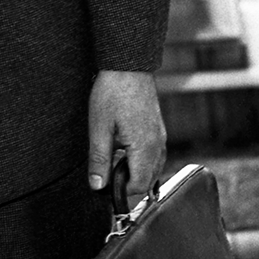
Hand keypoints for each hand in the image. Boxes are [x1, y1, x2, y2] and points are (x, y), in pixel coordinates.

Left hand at [87, 69, 165, 197]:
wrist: (128, 65)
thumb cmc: (112, 92)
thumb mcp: (99, 128)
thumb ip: (99, 160)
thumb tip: (97, 186)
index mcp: (145, 148)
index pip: (138, 186)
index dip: (121, 193)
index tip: (105, 190)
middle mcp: (158, 145)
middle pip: (148, 181)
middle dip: (129, 186)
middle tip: (107, 179)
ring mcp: (161, 137)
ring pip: (153, 169)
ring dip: (136, 174)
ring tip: (113, 166)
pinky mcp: (159, 129)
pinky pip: (155, 156)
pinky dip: (141, 162)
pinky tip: (125, 154)